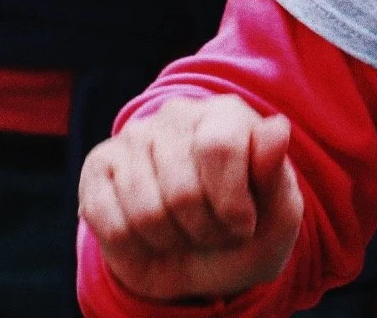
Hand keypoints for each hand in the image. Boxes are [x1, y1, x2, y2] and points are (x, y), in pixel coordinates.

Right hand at [79, 95, 303, 300]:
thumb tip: (278, 128)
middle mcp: (177, 114)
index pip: (219, 148)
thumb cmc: (244, 232)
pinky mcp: (99, 167)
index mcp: (226, 114)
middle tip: (214, 233)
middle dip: (204, 230)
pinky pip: (111, 223)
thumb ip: (276, 173)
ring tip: (185, 233)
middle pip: (183, 191)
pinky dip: (136, 246)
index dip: (232, 204)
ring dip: (171, 240)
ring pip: (146, 212)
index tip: (243, 226)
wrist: (201, 262)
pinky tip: (150, 236)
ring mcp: (133, 137)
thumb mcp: (277, 214)